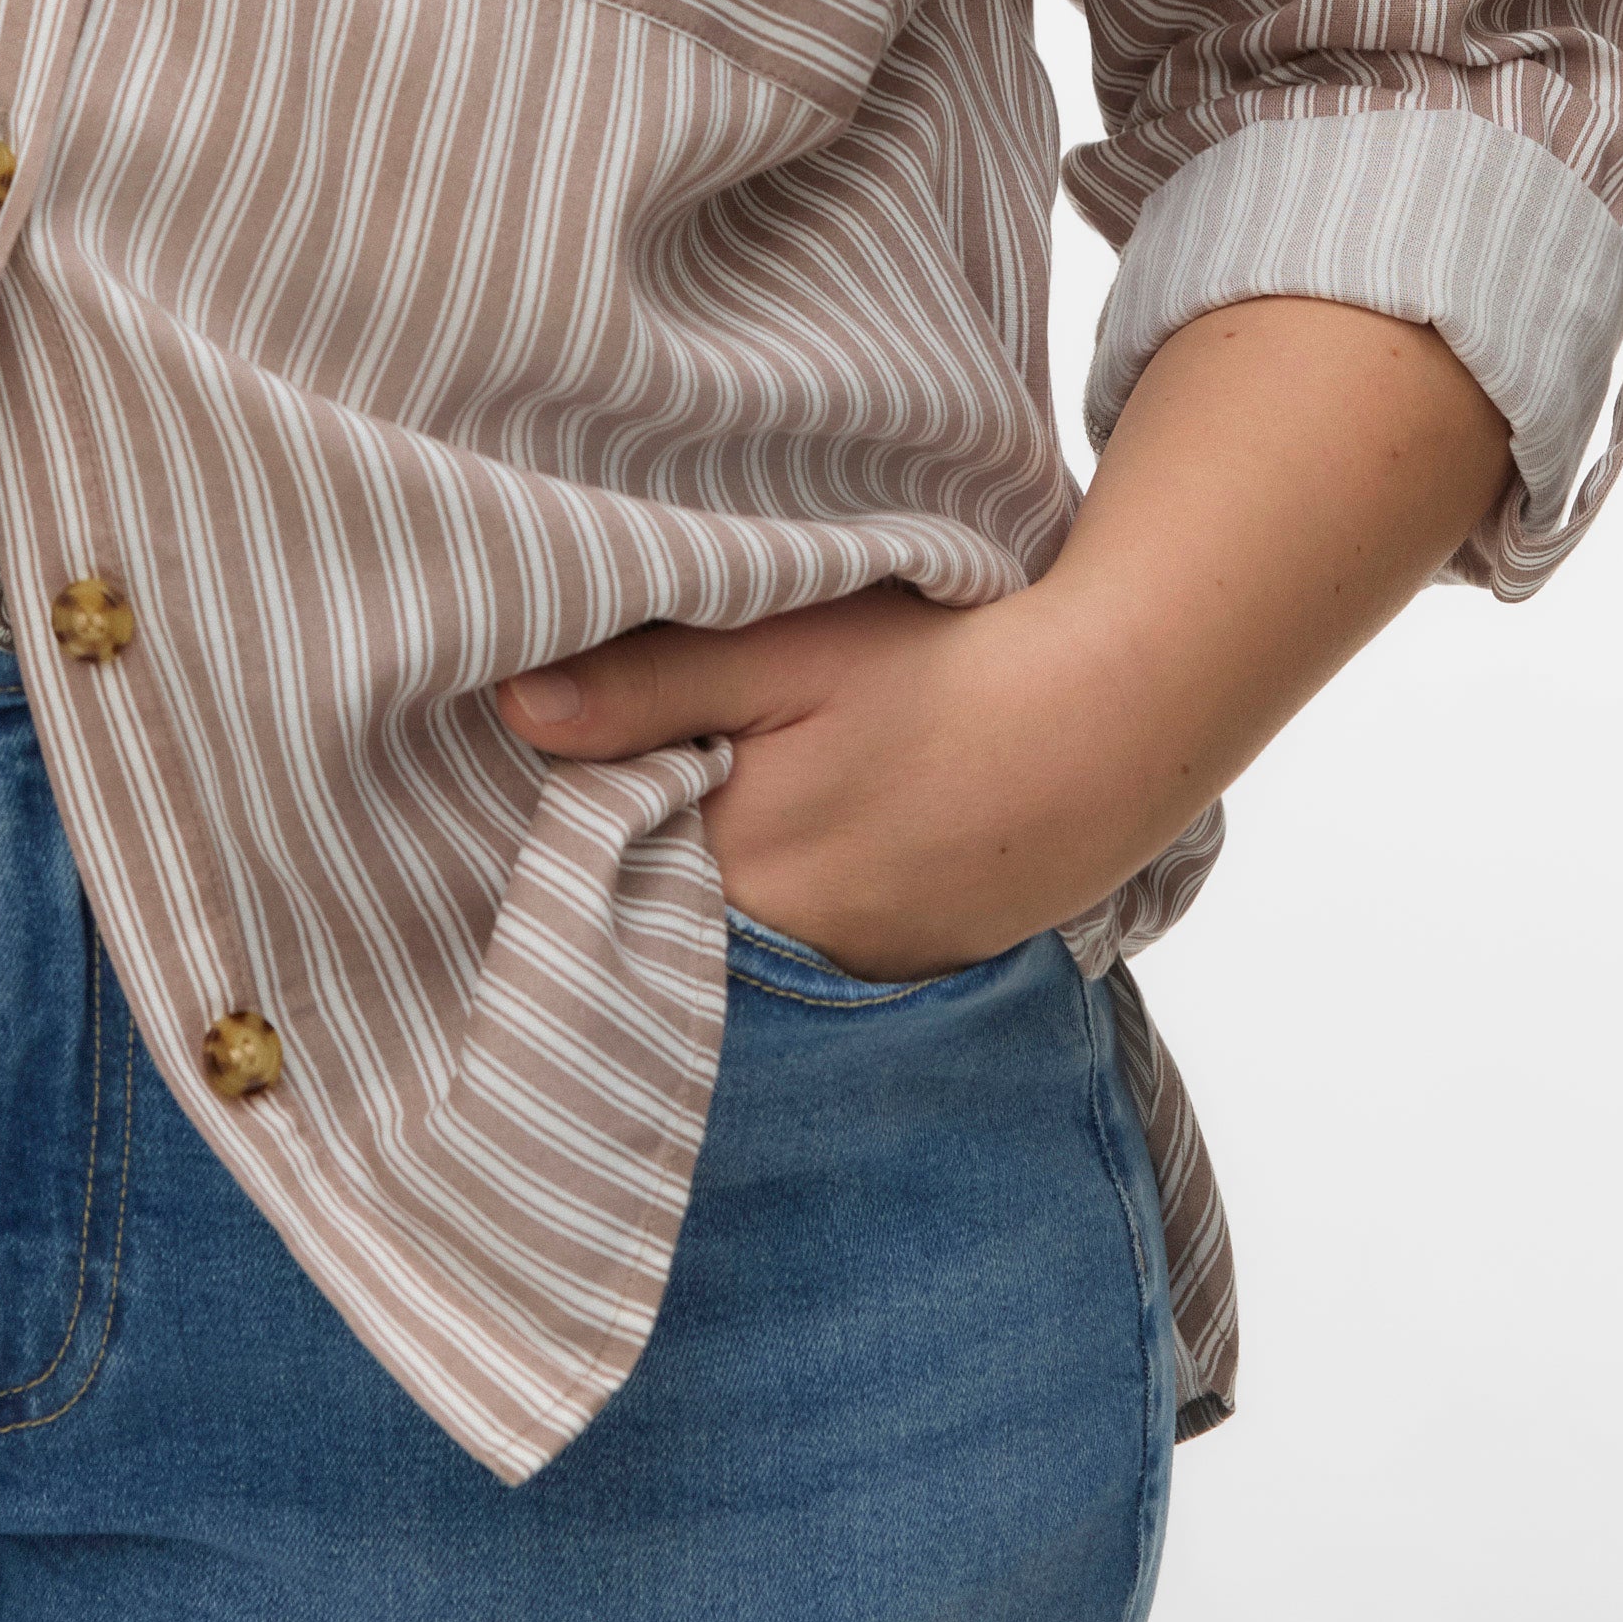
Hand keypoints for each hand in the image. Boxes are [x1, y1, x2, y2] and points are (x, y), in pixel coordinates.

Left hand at [494, 300, 1523, 981]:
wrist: (1115, 716)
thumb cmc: (942, 669)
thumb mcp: (780, 646)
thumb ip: (641, 684)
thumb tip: (507, 706)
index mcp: (739, 882)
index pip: (605, 881)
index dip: (580, 825)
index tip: (558, 773)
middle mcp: (795, 958)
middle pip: (674, 918)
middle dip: (645, 860)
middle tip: (647, 770)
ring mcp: (869, 975)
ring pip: (752, 934)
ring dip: (734, 880)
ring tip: (752, 793)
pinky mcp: (927, 966)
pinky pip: (827, 945)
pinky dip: (813, 896)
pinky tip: (834, 826)